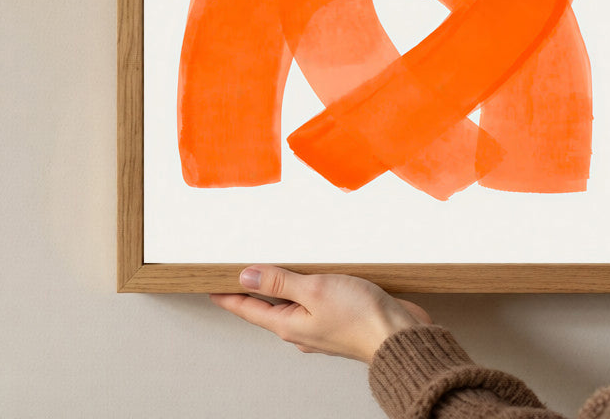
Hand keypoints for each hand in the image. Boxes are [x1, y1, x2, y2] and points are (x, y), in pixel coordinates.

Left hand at [210, 266, 431, 362]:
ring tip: (268, 272)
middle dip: (251, 291)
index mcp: (288, 325)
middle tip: (235, 275)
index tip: (211, 286)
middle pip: (268, 308)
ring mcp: (320, 327)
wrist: (398, 336)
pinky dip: (305, 288)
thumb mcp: (313, 290)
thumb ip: (279, 283)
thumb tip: (245, 276)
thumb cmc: (359, 317)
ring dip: (280, 289)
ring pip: (292, 305)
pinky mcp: (339, 321)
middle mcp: (300, 330)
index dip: (228, 295)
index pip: (249, 308)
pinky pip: (313, 303)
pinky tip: (311, 278)